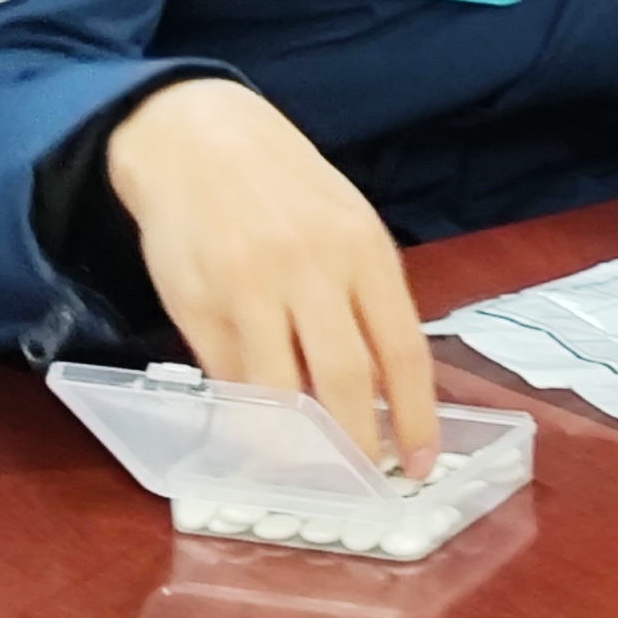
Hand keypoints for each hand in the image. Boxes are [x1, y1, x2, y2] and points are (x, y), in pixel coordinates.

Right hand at [103, 77, 440, 475]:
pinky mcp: (197, 305)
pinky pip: (228, 381)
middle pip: (344, 381)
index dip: (416, 416)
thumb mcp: (344, 223)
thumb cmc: (284, 187)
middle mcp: (310, 269)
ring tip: (311, 469)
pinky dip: (247, 414)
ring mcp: (249, 289)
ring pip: (280, 395)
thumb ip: (364, 297)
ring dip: (298, 446)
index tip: (422, 461)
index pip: (402, 349)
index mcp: (362, 247)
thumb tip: (382, 389)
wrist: (195, 137)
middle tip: (365, 480)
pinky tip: (260, 430)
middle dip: (359, 445)